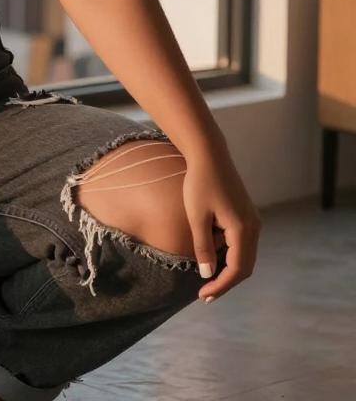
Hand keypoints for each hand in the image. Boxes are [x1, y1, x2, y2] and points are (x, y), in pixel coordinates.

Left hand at [181, 149, 260, 301]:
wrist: (209, 154)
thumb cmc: (200, 183)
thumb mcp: (197, 216)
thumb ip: (203, 246)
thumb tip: (207, 274)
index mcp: (243, 229)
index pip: (237, 269)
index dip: (221, 286)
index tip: (203, 296)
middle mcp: (254, 227)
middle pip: (244, 265)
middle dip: (225, 281)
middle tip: (204, 293)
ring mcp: (252, 220)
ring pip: (243, 254)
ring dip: (226, 266)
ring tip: (205, 274)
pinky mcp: (245, 214)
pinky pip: (240, 241)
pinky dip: (227, 252)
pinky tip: (210, 252)